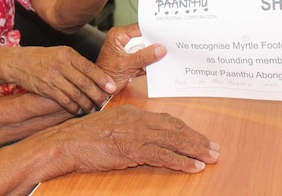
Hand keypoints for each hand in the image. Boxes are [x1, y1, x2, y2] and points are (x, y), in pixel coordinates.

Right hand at [4, 45, 115, 114]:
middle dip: (97, 94)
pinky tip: (79, 110)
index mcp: (68, 54)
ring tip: (94, 108)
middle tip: (105, 101)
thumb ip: (77, 63)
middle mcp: (61, 65)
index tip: (112, 87)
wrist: (19, 62)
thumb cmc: (43, 57)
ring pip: (76, 94)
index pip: (89, 68)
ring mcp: (53, 78)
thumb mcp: (61, 53)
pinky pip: (64, 101)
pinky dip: (74, 108)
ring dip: (87, 104)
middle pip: (84, 83)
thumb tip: (98, 75)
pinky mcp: (46, 89)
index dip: (102, 79)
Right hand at [47, 105, 218, 174]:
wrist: (66, 142)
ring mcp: (134, 134)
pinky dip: (181, 162)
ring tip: (211, 158)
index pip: (166, 120)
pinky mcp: (131, 149)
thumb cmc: (83, 138)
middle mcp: (137, 120)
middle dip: (197, 139)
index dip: (185, 129)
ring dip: (195, 150)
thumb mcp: (109, 127)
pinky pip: (163, 156)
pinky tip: (193, 167)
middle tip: (215, 148)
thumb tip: (145, 140)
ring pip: (173, 140)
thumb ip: (128, 130)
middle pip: (175, 128)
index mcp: (132, 113)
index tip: (199, 137)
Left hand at [96, 23, 164, 91]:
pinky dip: (149, 63)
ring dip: (152, 55)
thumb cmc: (106, 76)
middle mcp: (122, 40)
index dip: (152, 31)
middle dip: (154, 44)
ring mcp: (128, 49)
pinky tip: (153, 66)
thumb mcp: (126, 65)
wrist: (102, 90)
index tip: (165, 34)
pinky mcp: (132, 58)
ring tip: (162, 57)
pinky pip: (145, 57)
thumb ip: (143, 57)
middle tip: (167, 46)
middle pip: (144, 38)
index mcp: (118, 36)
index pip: (139, 28)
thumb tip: (159, 49)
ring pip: (146, 48)